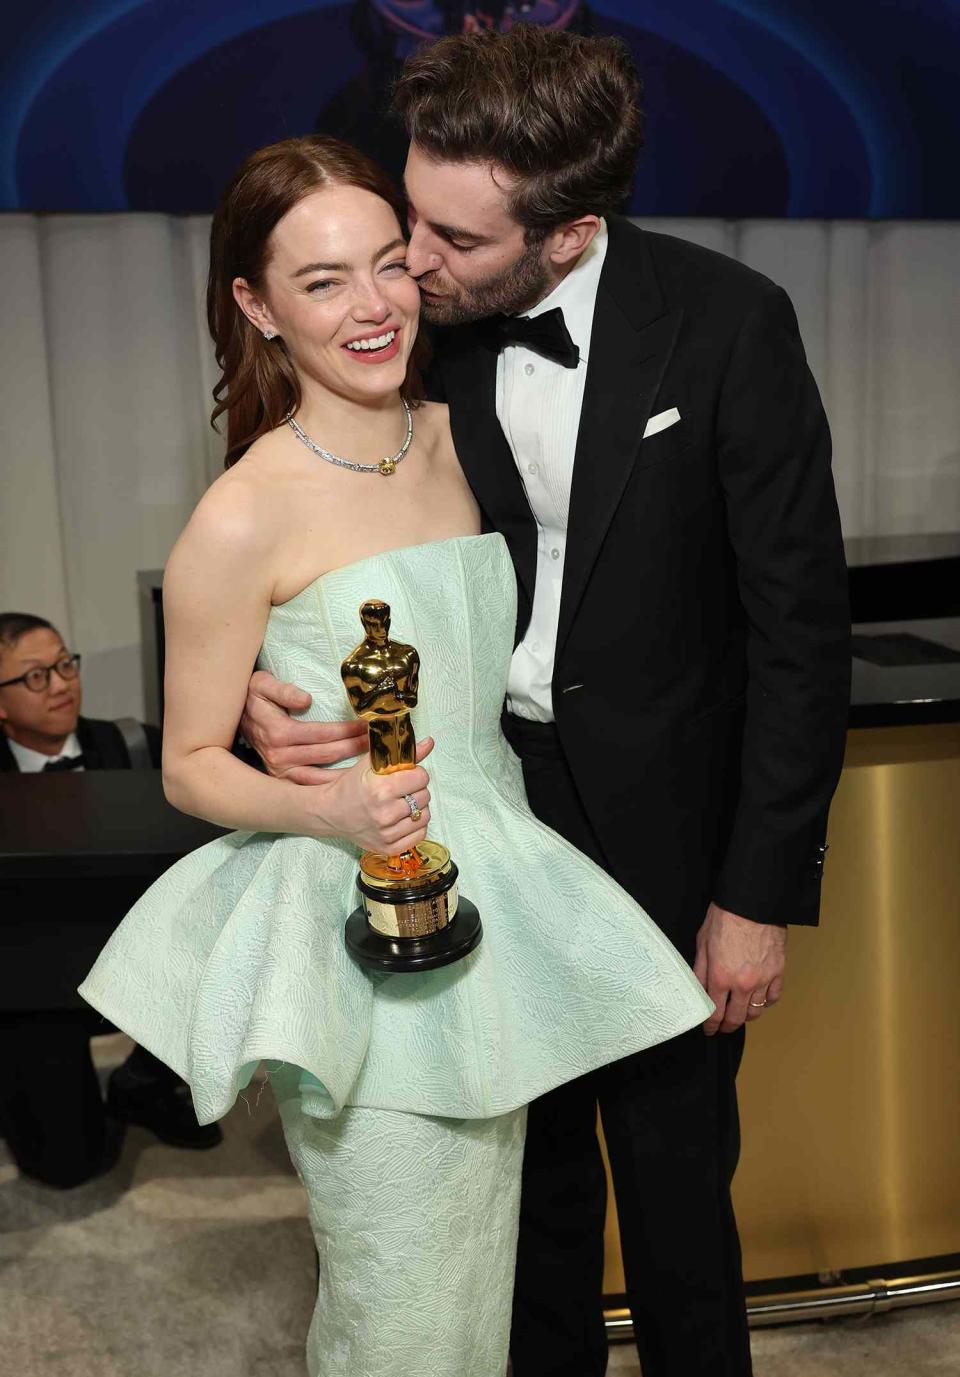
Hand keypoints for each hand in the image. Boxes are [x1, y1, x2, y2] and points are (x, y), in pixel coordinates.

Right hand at [241, 670, 367, 782]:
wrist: (233, 717)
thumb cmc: (253, 697)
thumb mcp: (262, 685)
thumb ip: (283, 690)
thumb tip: (306, 699)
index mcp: (279, 732)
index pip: (323, 733)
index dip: (348, 730)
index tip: (369, 726)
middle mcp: (280, 756)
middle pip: (327, 755)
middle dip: (355, 749)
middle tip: (380, 745)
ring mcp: (281, 772)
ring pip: (322, 777)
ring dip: (348, 773)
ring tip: (372, 767)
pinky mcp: (283, 780)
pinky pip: (312, 788)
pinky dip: (333, 788)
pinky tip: (352, 786)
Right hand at [303, 739, 435, 854]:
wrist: (331, 812)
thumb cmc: (351, 786)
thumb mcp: (372, 764)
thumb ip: (402, 754)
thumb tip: (429, 742)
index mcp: (380, 789)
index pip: (421, 778)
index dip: (415, 774)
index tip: (406, 775)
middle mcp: (384, 813)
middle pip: (425, 796)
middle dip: (416, 790)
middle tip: (401, 790)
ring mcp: (387, 833)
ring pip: (425, 815)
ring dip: (418, 808)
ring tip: (402, 804)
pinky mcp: (389, 848)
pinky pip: (420, 834)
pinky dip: (415, 826)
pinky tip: (402, 819)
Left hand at [693, 902, 786, 1035]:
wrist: (753, 902)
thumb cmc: (725, 917)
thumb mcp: (703, 942)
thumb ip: (700, 970)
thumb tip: (698, 990)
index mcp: (721, 977)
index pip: (715, 1013)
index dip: (711, 1026)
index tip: (709, 1030)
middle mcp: (743, 984)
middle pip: (736, 1018)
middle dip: (727, 1026)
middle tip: (723, 1028)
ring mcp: (764, 979)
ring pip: (756, 1011)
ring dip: (746, 1017)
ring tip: (740, 1014)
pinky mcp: (778, 971)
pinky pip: (773, 997)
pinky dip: (765, 1003)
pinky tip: (759, 1001)